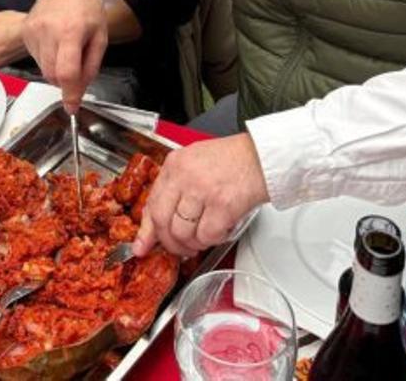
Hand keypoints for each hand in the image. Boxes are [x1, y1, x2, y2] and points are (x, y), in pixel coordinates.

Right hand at [23, 0, 106, 114]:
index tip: (71, 106)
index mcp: (71, 31)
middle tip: (77, 66)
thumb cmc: (87, 9)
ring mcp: (32, 31)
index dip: (69, 93)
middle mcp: (47, 31)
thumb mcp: (100, 39)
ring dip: (56, 69)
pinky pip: (35, 58)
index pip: (66, 72)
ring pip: (43, 69)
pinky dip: (47, 58)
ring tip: (66, 48)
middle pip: (52, 74)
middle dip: (66, 80)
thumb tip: (77, 91)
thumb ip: (90, 68)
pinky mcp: (24, 31)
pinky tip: (55, 42)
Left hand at [133, 133, 269, 257]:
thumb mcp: (194, 164)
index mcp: (174, 165)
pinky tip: (218, 232)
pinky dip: (211, 241)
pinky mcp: (223, 205)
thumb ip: (174, 189)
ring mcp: (203, 190)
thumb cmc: (231, 160)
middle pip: (163, 222)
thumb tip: (157, 223)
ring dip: (193, 244)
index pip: (151, 203)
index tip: (142, 246)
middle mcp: (185, 176)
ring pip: (183, 233)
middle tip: (179, 248)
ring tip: (202, 239)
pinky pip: (207, 235)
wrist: (262, 156)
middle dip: (170, 243)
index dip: (147, 230)